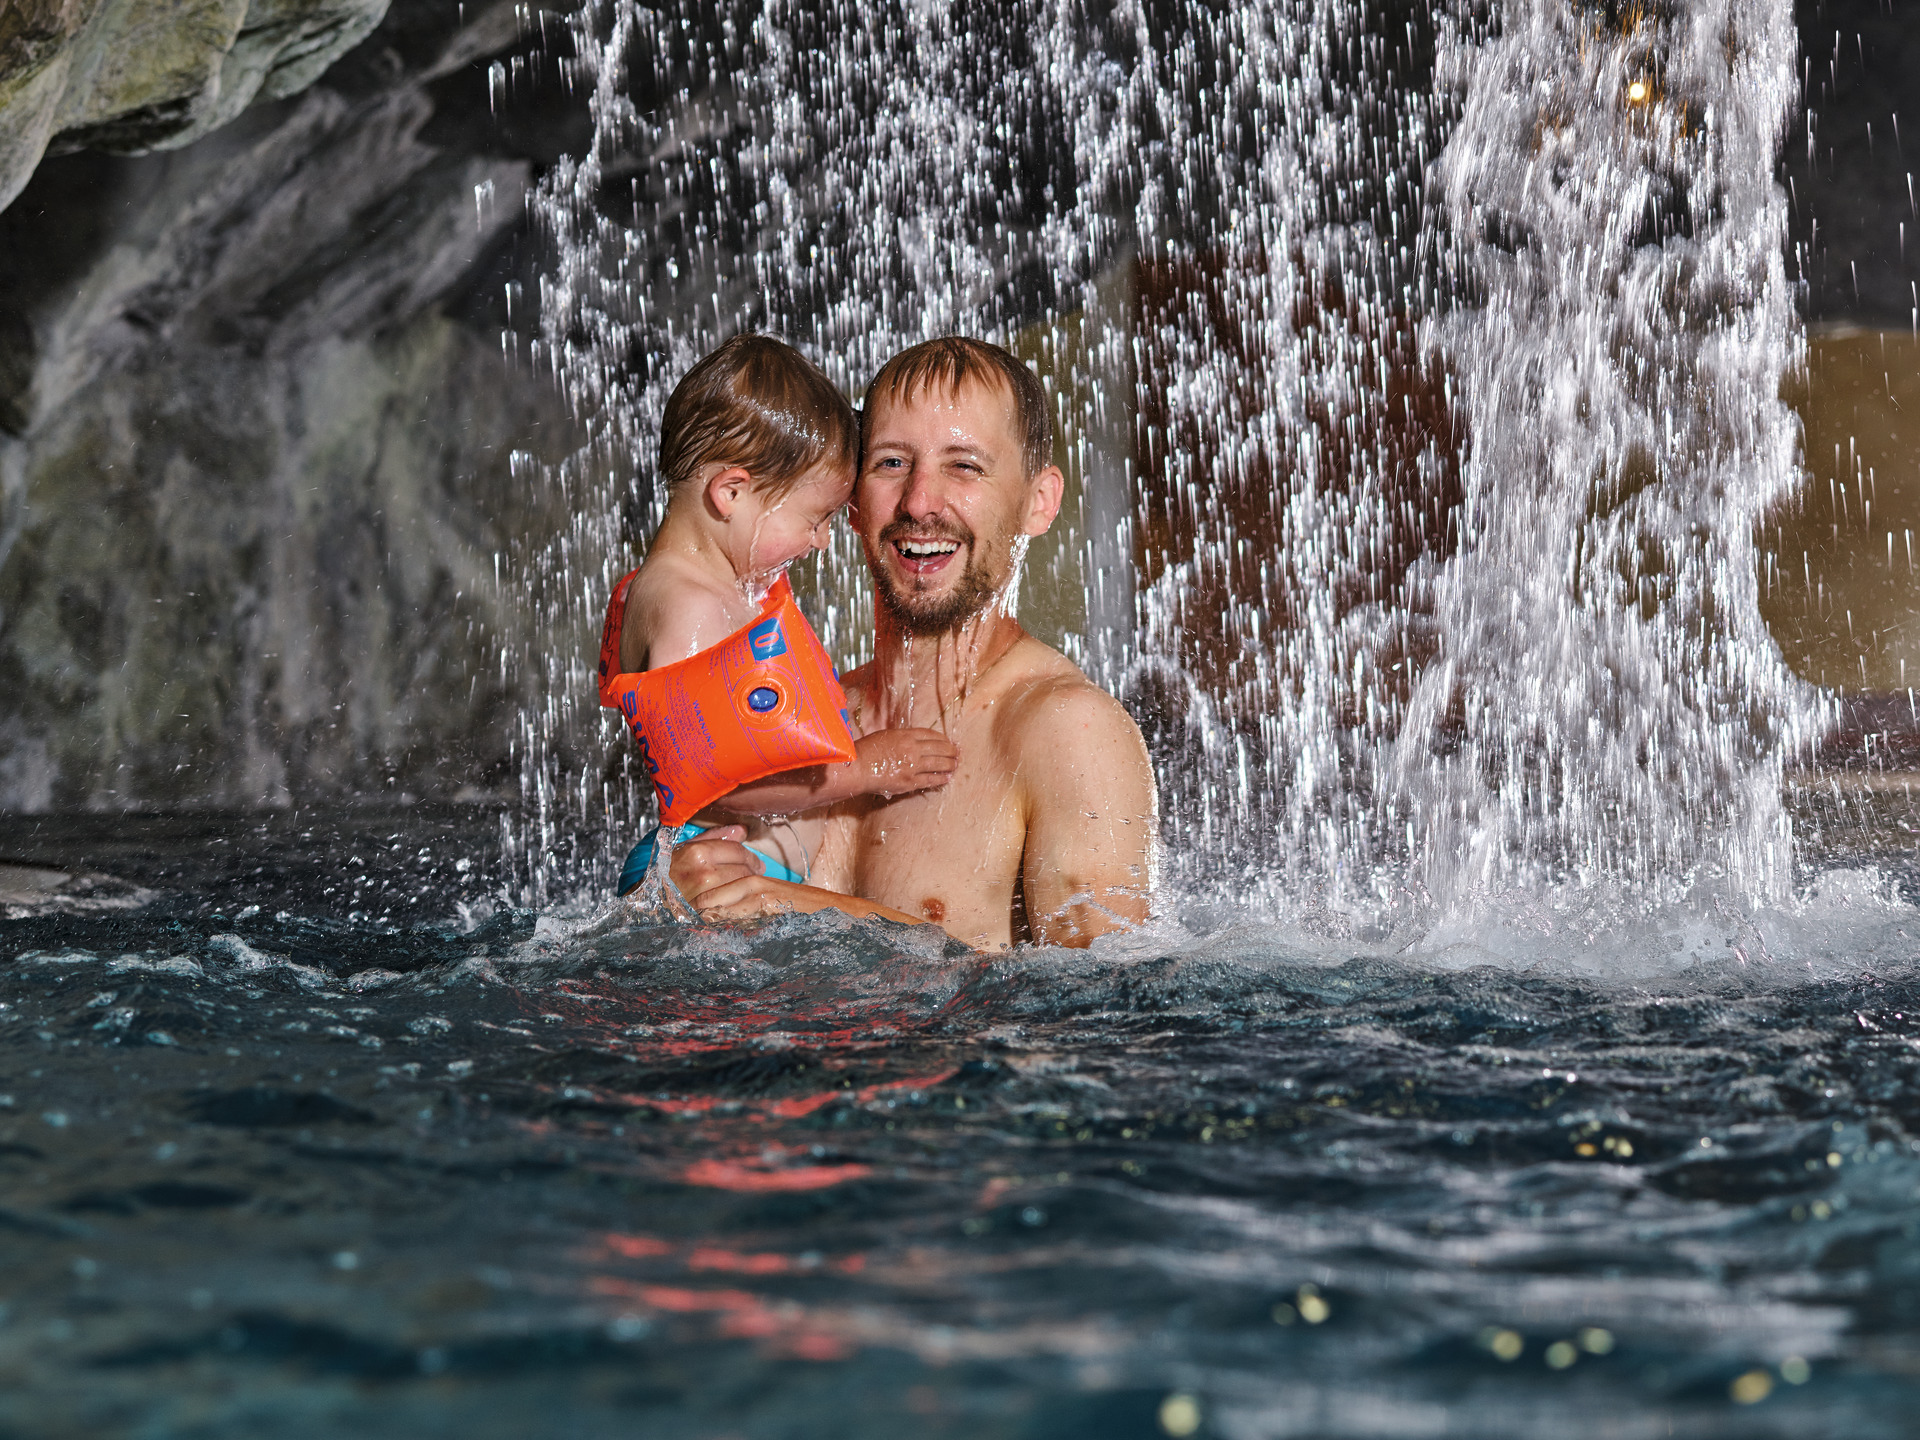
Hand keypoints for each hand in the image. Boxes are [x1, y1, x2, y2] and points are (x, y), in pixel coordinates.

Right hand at [667, 826, 790, 917]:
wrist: (646, 902)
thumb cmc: (664, 873)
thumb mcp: (684, 849)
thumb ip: (714, 837)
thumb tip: (742, 830)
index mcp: (697, 853)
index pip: (737, 851)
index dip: (750, 856)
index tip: (755, 862)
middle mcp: (703, 874)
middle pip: (743, 870)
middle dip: (751, 872)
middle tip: (754, 874)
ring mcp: (705, 896)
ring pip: (741, 888)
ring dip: (747, 887)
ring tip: (745, 887)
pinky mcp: (707, 914)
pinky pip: (734, 905)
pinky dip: (739, 902)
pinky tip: (737, 900)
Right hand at [855, 727, 958, 796]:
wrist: (857, 768)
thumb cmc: (866, 750)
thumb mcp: (885, 736)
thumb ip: (902, 738)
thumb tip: (915, 742)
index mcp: (905, 735)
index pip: (930, 734)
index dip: (942, 738)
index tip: (947, 741)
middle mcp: (912, 749)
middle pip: (939, 748)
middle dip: (951, 750)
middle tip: (957, 752)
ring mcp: (912, 766)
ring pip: (938, 764)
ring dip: (950, 764)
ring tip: (956, 764)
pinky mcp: (909, 782)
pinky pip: (930, 780)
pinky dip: (941, 778)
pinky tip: (947, 777)